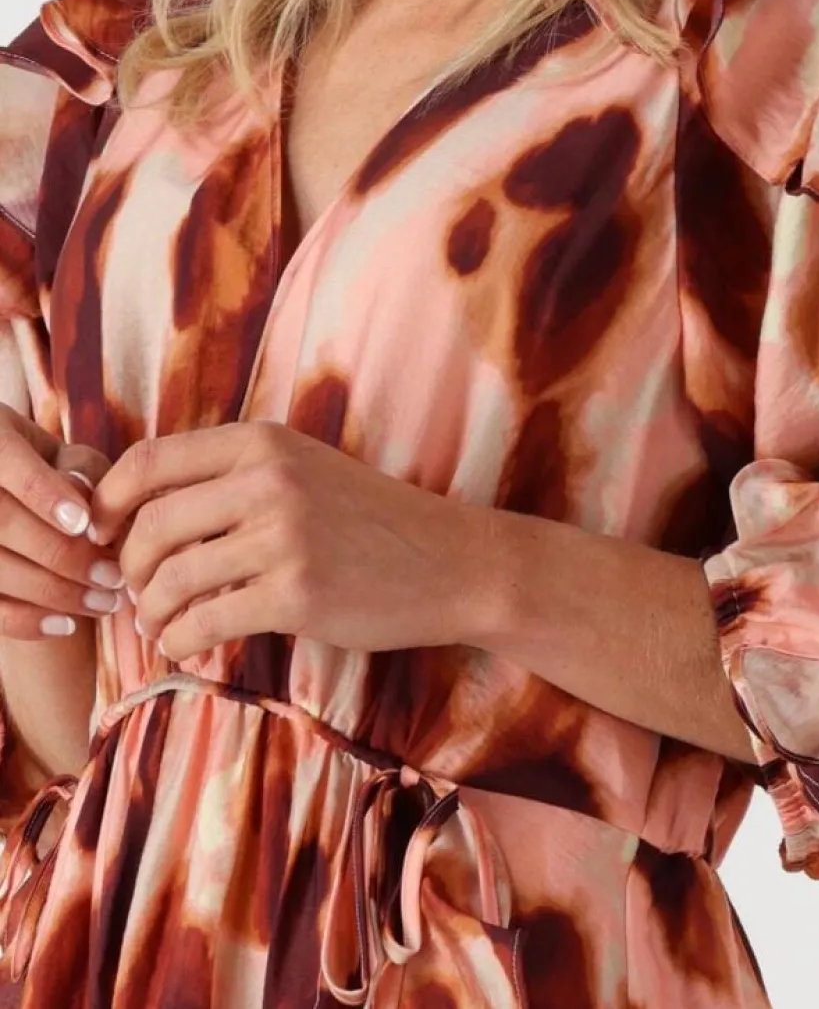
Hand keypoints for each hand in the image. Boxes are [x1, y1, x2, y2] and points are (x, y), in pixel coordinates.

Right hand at [0, 405, 121, 638]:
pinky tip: (67, 624)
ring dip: (53, 593)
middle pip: (2, 523)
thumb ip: (78, 467)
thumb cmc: (48, 468)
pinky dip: (24, 620)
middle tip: (114, 576)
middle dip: (63, 556)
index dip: (44, 495)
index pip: (6, 461)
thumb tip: (84, 495)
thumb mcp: (63, 453)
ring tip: (105, 603)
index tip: (86, 524)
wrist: (8, 491)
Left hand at [91, 423, 493, 660]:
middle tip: (133, 592)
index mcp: (263, 442)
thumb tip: (142, 506)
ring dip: (150, 611)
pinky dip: (180, 639)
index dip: (107, 501)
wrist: (451, 562)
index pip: (149, 460)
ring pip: (171, 578)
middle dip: (127, 568)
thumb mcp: (305, 468)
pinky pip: (205, 621)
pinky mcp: (297, 594)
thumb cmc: (371, 520)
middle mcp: (269, 480)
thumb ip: (235, 475)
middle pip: (150, 524)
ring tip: (159, 624)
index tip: (99, 534)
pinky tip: (187, 644)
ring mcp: (283, 536)